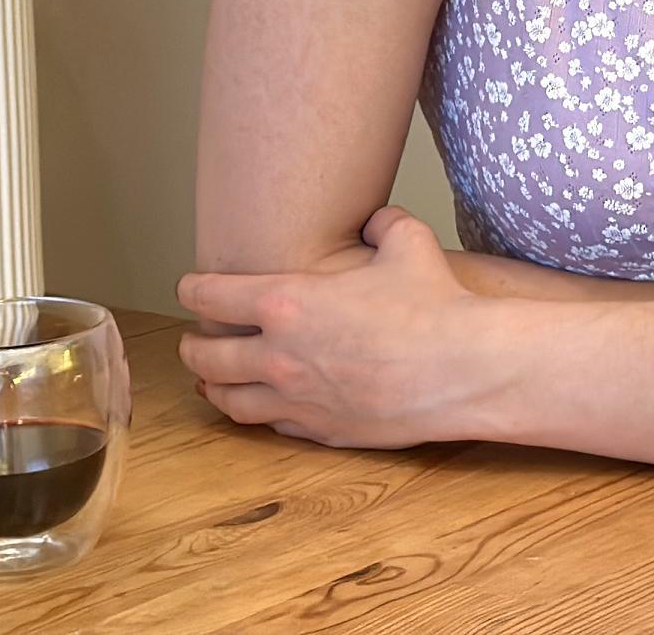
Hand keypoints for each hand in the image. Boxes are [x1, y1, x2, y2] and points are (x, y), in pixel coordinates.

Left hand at [176, 205, 484, 449]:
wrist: (464, 368)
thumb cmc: (434, 303)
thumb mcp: (406, 240)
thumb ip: (381, 224)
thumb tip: (376, 221)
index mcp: (286, 304)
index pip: (212, 297)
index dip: (193, 289)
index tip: (189, 287)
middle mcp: (279, 356)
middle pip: (207, 357)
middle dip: (192, 347)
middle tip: (192, 340)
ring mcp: (298, 400)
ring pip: (231, 401)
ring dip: (214, 388)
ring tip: (209, 382)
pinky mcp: (323, 431)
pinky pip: (273, 425)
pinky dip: (261, 413)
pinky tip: (265, 405)